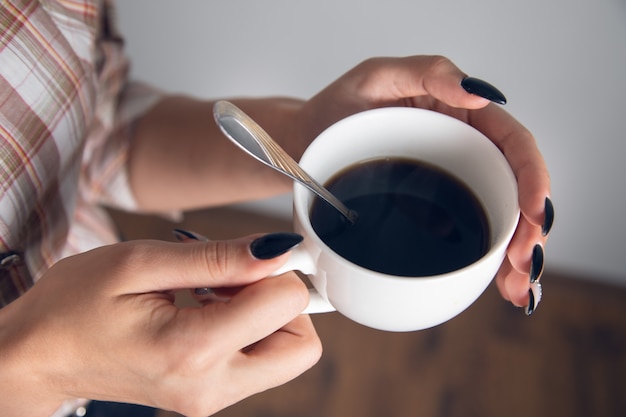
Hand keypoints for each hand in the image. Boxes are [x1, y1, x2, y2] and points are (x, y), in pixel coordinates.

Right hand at [0, 235, 320, 416]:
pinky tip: (206, 306)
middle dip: (284, 302)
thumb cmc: (75, 306)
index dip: (279, 267)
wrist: (40, 358)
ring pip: (285, 354)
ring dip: (265, 314)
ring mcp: (212, 398)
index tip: (253, 252)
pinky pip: (258, 360)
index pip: (288, 304)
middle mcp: (211, 386)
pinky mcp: (209, 396)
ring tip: (212, 290)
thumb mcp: (141, 263)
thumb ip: (217, 258)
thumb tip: (277, 247)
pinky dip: (248, 329)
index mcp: (192, 349)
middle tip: (239, 276)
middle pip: (301, 346)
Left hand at [297, 55, 552, 311]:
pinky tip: (501, 290)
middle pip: (514, 191)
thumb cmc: (339, 105)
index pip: (513, 145)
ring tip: (518, 290)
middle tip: (524, 264)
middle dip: (529, 231)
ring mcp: (449, 187)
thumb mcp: (377, 77)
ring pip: (498, 221)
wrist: (305, 143)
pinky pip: (467, 238)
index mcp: (463, 119)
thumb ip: (427, 74)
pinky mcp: (431, 215)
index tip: (535, 212)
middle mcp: (464, 154)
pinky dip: (487, 266)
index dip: (532, 178)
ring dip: (514, 258)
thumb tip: (478, 93)